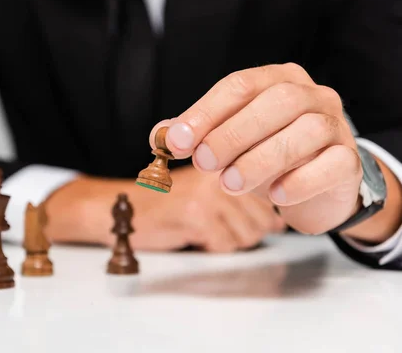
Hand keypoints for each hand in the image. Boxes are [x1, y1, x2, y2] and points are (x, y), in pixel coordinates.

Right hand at [43, 165, 284, 251]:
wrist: (121, 206)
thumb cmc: (167, 201)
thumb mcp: (208, 188)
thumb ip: (244, 195)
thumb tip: (279, 220)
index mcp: (227, 155)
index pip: (269, 191)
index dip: (261, 210)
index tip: (240, 212)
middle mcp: (222, 167)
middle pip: (265, 217)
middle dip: (245, 229)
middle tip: (215, 222)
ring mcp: (210, 190)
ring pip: (251, 233)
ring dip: (230, 240)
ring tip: (203, 226)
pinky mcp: (197, 214)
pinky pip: (227, 244)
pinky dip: (212, 246)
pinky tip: (193, 233)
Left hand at [151, 63, 362, 235]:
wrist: (318, 186)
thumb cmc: (269, 156)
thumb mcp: (230, 143)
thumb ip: (198, 136)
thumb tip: (159, 135)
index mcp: (279, 80)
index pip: (240, 85)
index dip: (205, 112)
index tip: (176, 140)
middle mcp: (312, 95)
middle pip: (276, 101)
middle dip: (233, 133)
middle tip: (203, 163)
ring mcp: (336, 125)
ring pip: (306, 131)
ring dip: (261, 159)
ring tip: (230, 183)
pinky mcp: (349, 161)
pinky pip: (330, 165)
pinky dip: (298, 181)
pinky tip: (274, 195)